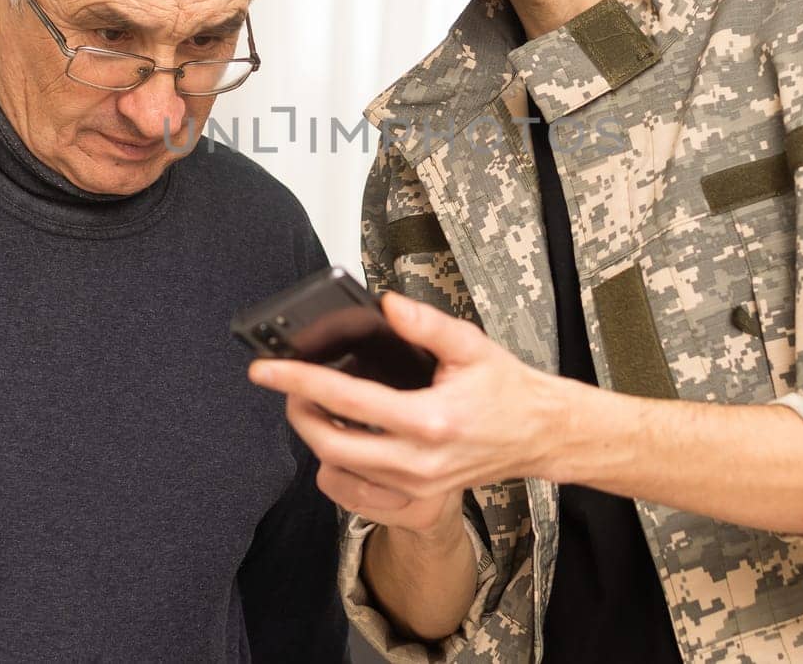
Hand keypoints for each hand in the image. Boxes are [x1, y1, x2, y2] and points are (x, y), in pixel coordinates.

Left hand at [247, 292, 567, 516]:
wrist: (536, 435)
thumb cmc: (505, 390)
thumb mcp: (470, 346)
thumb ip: (425, 324)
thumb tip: (385, 303)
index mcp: (429, 419)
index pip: (346, 398)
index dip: (299, 380)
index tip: (266, 369)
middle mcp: (418, 460)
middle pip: (330, 443)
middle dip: (298, 411)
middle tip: (287, 385)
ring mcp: (415, 486)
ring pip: (339, 469)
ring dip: (315, 436)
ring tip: (311, 404)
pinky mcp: (415, 498)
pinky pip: (356, 489)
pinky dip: (336, 462)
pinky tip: (338, 433)